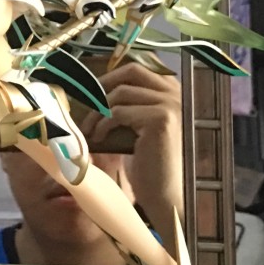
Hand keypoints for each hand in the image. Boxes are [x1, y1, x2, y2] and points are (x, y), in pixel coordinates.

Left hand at [74, 0, 116, 28]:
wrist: (82, 0)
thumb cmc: (92, 0)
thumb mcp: (105, 2)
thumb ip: (112, 8)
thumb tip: (114, 17)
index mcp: (103, 12)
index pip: (109, 18)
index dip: (109, 16)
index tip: (106, 11)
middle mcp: (98, 17)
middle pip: (107, 22)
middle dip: (107, 18)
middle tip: (103, 13)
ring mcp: (93, 20)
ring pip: (102, 25)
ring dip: (103, 21)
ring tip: (100, 15)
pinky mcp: (88, 22)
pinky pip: (95, 27)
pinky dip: (98, 24)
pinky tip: (98, 19)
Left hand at [76, 61, 182, 247]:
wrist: (166, 195)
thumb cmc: (150, 164)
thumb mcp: (139, 127)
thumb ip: (130, 105)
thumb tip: (96, 88)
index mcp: (175, 92)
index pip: (139, 69)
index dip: (112, 76)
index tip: (93, 90)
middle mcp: (177, 94)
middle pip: (132, 72)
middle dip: (103, 85)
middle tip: (86, 102)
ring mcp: (171, 105)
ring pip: (120, 93)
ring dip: (98, 111)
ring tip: (89, 129)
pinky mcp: (160, 119)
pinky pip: (119, 112)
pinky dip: (103, 125)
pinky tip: (98, 139)